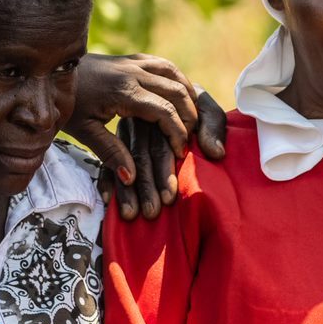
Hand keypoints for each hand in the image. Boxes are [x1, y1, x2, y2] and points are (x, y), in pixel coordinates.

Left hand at [64, 54, 226, 215]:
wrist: (50, 71)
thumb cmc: (66, 104)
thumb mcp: (84, 132)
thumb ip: (110, 153)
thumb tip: (132, 178)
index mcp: (123, 92)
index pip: (164, 111)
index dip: (177, 133)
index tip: (179, 151)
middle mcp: (133, 73)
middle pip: (177, 92)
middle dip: (189, 116)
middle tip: (190, 138)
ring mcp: (134, 62)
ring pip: (175, 74)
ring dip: (188, 95)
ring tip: (191, 118)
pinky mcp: (132, 58)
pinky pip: (164, 65)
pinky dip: (178, 79)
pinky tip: (180, 94)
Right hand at [111, 91, 227, 220]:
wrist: (188, 109)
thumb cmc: (201, 116)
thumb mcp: (210, 114)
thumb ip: (213, 128)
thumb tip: (216, 153)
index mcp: (163, 114)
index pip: (161, 145)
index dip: (165, 172)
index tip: (170, 197)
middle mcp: (141, 122)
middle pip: (141, 157)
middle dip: (146, 187)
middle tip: (152, 212)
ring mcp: (126, 132)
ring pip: (124, 162)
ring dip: (127, 190)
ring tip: (131, 214)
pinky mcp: (115, 141)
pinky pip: (106, 163)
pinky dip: (108, 181)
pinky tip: (109, 201)